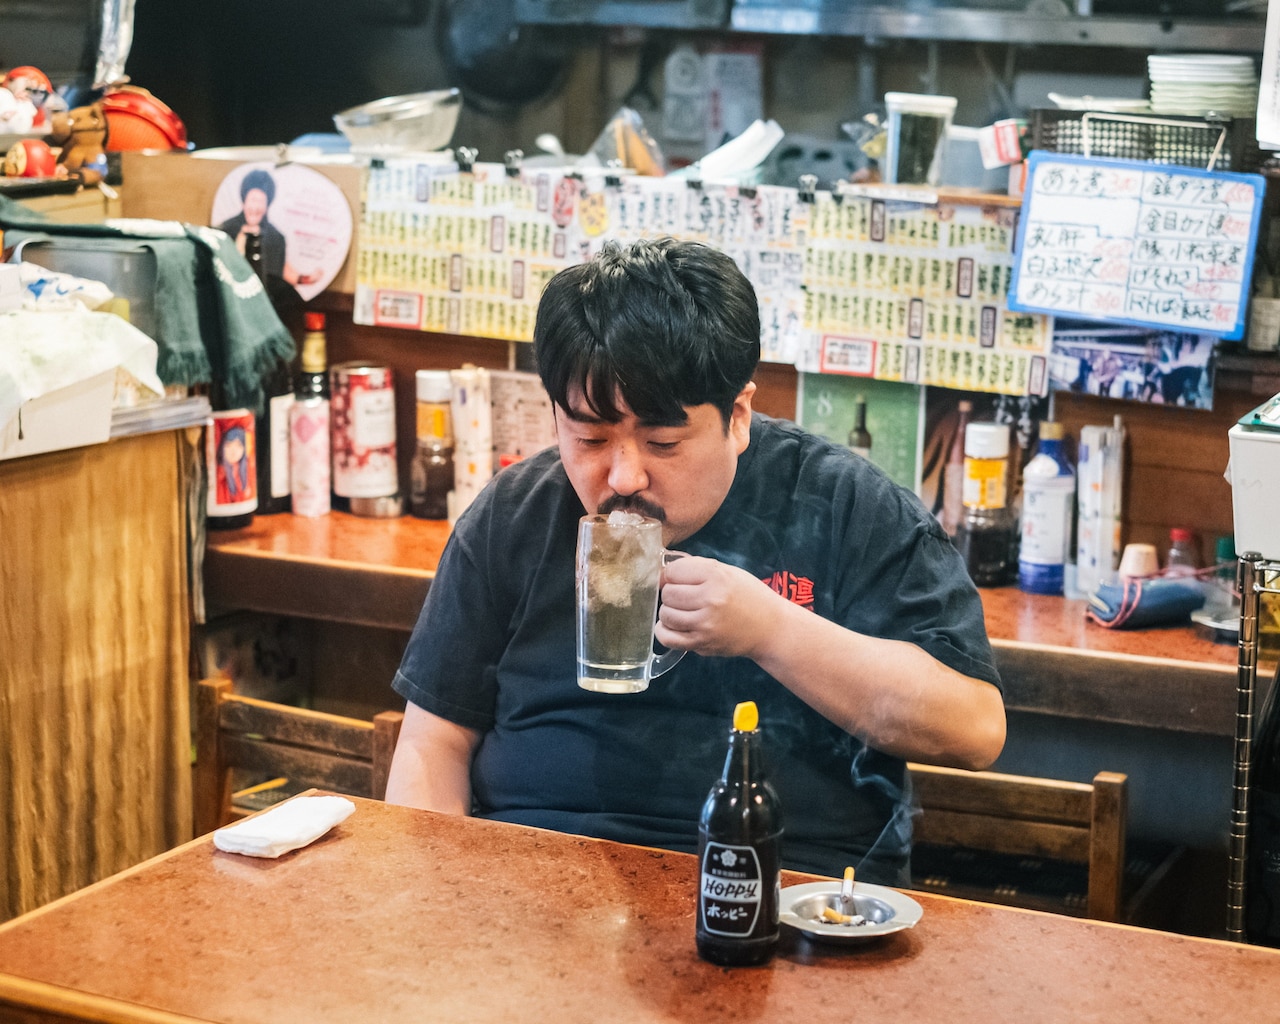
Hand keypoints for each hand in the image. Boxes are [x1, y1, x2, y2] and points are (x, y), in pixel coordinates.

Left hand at [655, 554, 784, 659]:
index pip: (673, 571)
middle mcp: (710, 599)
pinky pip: (667, 637)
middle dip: (672, 593)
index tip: (679, 579)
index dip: (672, 574)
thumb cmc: (750, 597)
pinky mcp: (702, 644)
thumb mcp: (728, 572)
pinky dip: (665, 631)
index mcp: (716, 576)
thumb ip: (697, 568)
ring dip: (670, 612)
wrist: (771, 628)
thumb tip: (664, 571)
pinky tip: (675, 626)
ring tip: (683, 611)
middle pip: (667, 593)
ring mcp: (705, 624)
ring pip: (665, 614)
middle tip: (685, 596)